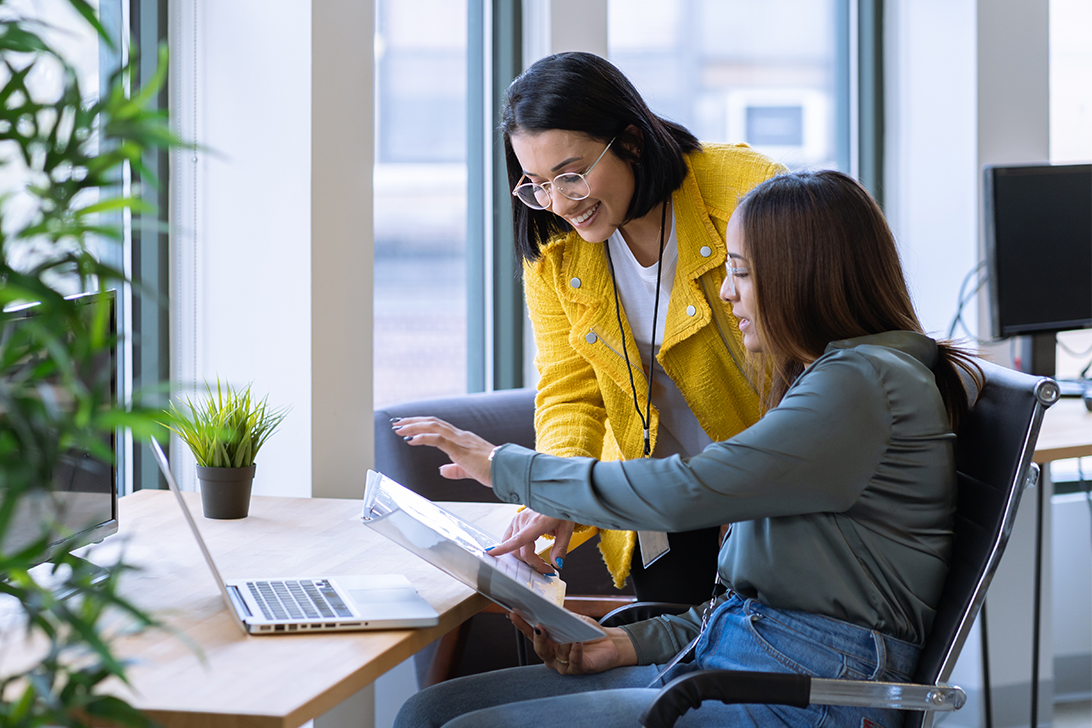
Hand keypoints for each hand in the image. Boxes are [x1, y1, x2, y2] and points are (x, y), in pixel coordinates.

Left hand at [391, 416, 494, 486]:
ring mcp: (460, 440)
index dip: (422, 425)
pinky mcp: (459, 448)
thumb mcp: (469, 470)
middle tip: (397, 423)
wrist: (506, 470)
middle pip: (432, 422)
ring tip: (399, 428)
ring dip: (414, 426)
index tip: (407, 426)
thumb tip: (442, 470)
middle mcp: (460, 435)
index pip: (438, 427)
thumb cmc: (493, 470)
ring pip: (433, 427)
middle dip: (413, 421)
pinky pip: (438, 439)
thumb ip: (455, 470)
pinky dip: (422, 437)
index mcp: (462, 439)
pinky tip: (411, 440)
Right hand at [489, 510, 574, 573]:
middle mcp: (523, 520)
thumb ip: (560, 548)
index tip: (492, 554)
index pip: (518, 539)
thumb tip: (557, 563)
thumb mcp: (566, 529)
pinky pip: (510, 538)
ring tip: (537, 560)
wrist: (556, 496)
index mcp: (536, 522)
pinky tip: (526, 550)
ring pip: (512, 545)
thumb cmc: (561, 509)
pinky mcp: (516, 520)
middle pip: (518, 549)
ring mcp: (518, 519)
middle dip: (531, 563)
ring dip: (522, 556)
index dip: (504, 548)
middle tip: (545, 568)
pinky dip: (515, 547)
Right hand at [509, 613, 636, 675]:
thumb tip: (550, 610)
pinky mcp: (578, 669)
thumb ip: (561, 617)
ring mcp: (564, 664)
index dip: (522, 625)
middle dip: (538, 638)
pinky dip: (575, 651)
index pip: (532, 634)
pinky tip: (577, 642)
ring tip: (568, 634)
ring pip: (557, 655)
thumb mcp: (574, 619)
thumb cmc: (589, 631)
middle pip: (540, 649)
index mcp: (549, 642)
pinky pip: (574, 661)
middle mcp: (553, 655)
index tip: (514, 614)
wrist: (610, 643)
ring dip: (562, 643)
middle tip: (539, 626)